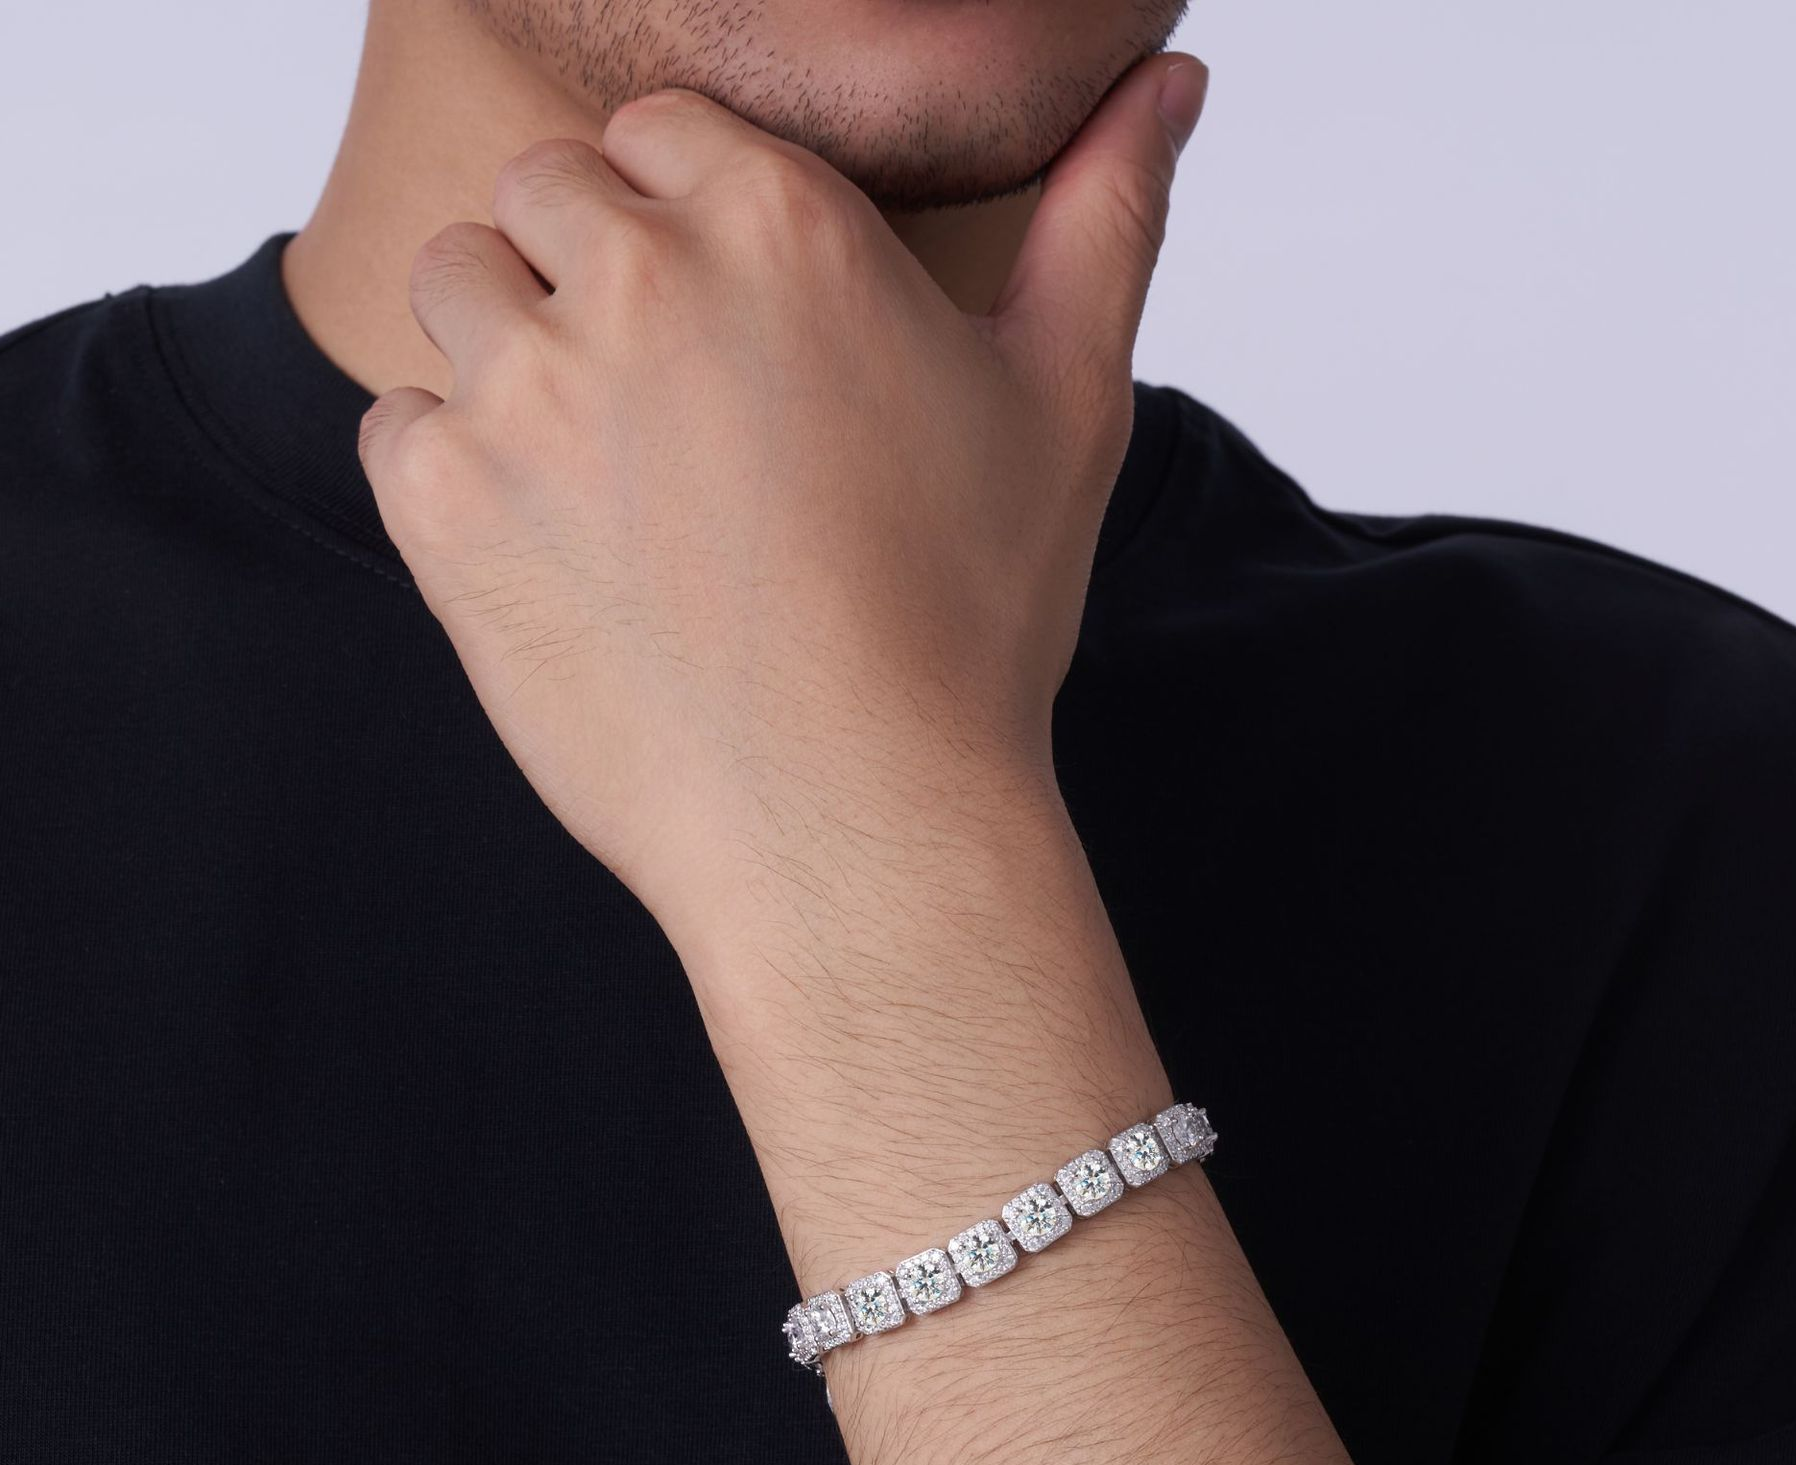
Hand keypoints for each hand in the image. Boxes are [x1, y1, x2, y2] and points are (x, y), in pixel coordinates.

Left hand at [356, 55, 1206, 965]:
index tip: (728, 335)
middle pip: (545, 192)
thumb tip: (1167, 77)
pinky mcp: (446, 506)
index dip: (688, 226)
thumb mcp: (1069, 403)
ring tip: (612, 484)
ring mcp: (524, 389)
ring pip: (455, 287)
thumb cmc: (970, 624)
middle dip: (590, 272)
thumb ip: (1108, 216)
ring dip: (512, 356)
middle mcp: (634, 273)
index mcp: (780, 219)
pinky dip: (456, 473)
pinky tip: (559, 553)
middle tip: (672, 418)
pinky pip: (397, 425)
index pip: (662, 134)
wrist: (859, 825)